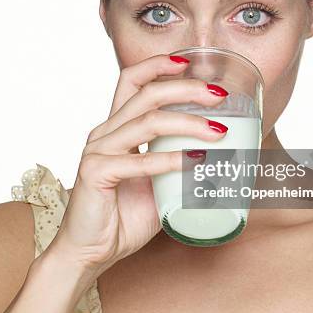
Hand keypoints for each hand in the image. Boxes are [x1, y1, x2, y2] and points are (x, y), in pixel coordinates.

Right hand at [47, 54, 228, 275]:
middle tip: (218, 94)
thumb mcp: (158, 182)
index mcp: (118, 127)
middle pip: (146, 93)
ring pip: (147, 122)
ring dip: (188, 123)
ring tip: (219, 131)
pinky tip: (194, 162)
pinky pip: (138, 161)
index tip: (189, 62)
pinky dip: (170, 160)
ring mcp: (98, 150)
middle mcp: (106, 132)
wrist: (91, 251)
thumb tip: (221, 158)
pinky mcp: (95, 173)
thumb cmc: (125, 215)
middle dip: (185, 88)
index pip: (132, 80)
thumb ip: (178, 163)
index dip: (158, 65)